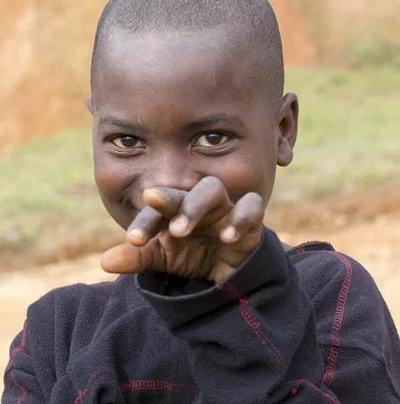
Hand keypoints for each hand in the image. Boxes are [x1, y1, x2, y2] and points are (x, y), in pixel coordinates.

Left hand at [101, 176, 265, 283]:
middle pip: (186, 189)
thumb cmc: (191, 255)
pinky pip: (252, 207)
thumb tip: (105, 262)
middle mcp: (198, 203)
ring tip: (181, 230)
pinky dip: (241, 218)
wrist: (228, 271)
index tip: (133, 240)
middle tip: (156, 218)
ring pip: (213, 189)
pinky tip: (227, 236)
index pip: (158, 208)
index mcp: (175, 208)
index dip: (145, 221)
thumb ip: (137, 258)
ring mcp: (225, 209)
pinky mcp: (251, 222)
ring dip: (196, 206)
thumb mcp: (162, 258)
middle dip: (171, 201)